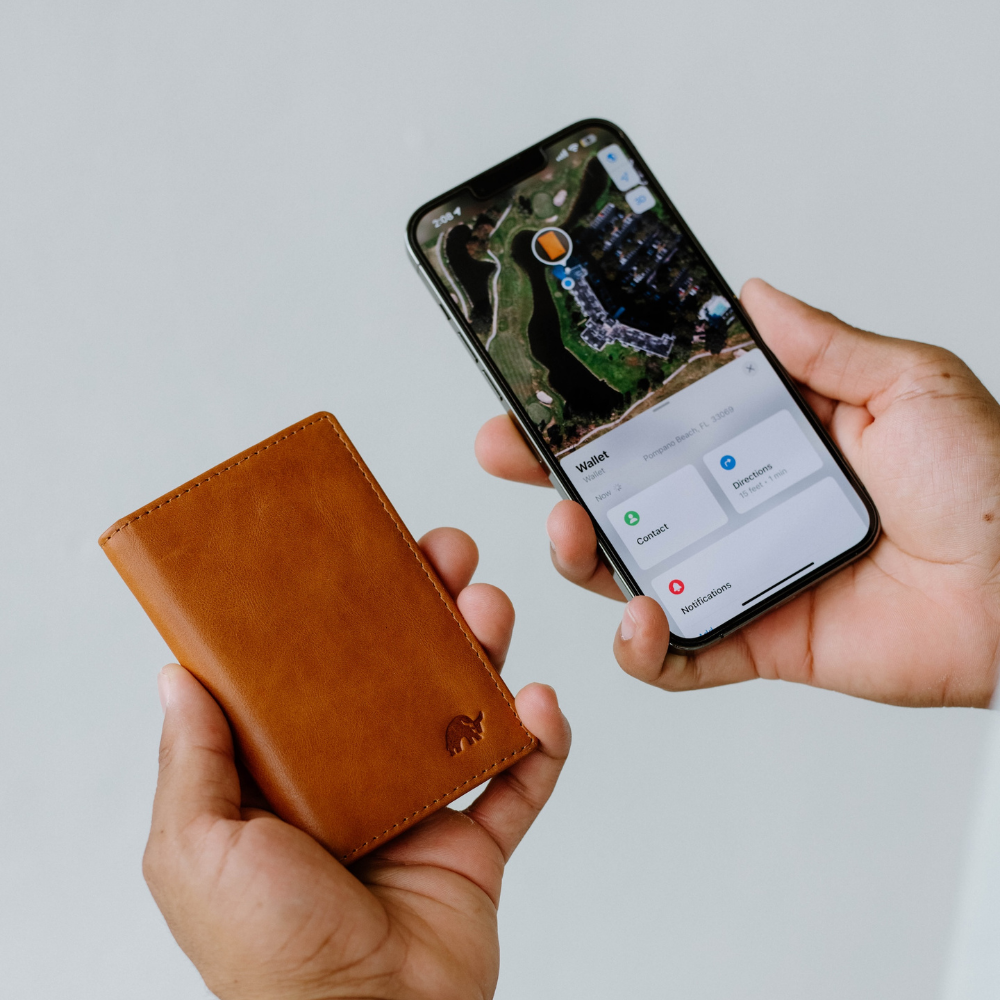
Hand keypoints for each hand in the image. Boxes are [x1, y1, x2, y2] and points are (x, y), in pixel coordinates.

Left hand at [143, 527, 570, 999]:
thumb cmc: (267, 954)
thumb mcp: (197, 849)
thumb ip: (192, 762)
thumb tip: (175, 674)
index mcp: (291, 774)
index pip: (318, 668)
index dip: (338, 606)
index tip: (359, 551)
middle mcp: (357, 778)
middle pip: (401, 671)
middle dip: (428, 605)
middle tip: (446, 555)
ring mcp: (422, 808)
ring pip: (463, 708)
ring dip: (485, 651)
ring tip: (490, 610)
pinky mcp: (476, 843)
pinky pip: (520, 783)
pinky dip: (540, 742)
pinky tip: (539, 704)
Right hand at [476, 279, 999, 706]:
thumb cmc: (989, 486)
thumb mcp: (905, 384)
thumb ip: (821, 344)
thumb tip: (753, 295)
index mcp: (768, 443)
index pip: (661, 421)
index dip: (599, 409)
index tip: (547, 392)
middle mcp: (742, 507)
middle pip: (626, 493)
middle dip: (555, 475)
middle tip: (508, 452)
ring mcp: (742, 575)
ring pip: (631, 570)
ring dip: (582, 554)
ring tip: (569, 530)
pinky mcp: (755, 640)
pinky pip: (680, 654)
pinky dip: (643, 645)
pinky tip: (639, 612)